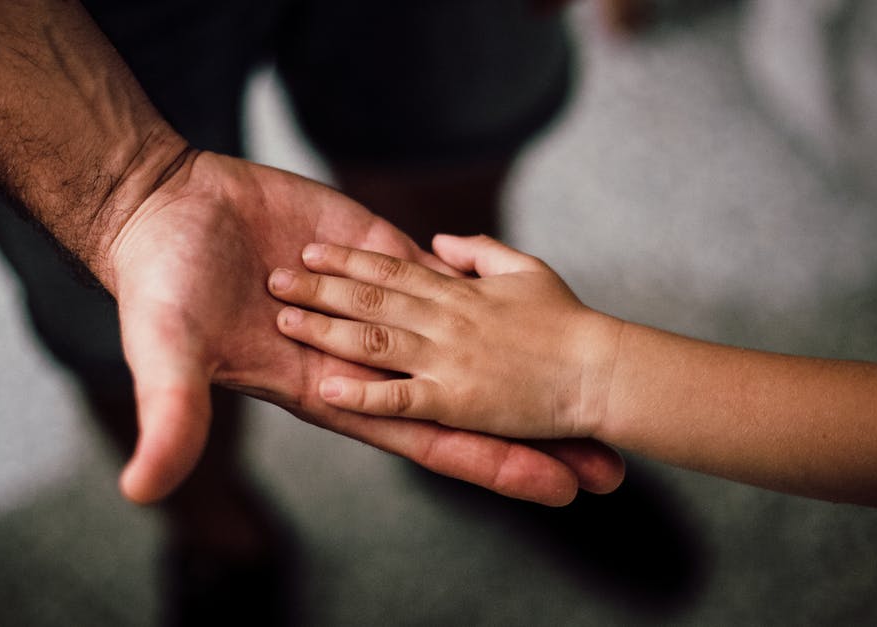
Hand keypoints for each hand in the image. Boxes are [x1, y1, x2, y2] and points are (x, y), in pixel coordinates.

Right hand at [105, 153, 624, 504]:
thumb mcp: (167, 356)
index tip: (556, 489)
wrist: (163, 210)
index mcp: (332, 392)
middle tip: (606, 466)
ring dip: (525, 365)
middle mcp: (366, 358)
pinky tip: (538, 304)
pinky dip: (487, 288)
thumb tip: (143, 491)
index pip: (429, 439)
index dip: (492, 465)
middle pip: (467, 403)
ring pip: (468, 340)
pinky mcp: (376, 251)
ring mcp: (377, 304)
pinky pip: (443, 276)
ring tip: (591, 384)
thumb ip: (170, 419)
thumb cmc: (160, 290)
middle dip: (531, 436)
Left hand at [267, 234, 624, 440]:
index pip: (391, 269)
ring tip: (284, 320)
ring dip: (325, 329)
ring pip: (374, 340)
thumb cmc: (571, 322)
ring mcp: (447, 361)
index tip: (312, 249)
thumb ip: (480, 252)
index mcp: (460, 292)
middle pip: (370, 299)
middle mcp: (445, 321)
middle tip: (274, 278)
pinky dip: (362, 393)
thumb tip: (439, 242)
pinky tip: (326, 388)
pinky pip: (400, 398)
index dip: (348, 259)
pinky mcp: (456, 402)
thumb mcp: (526, 269)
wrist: (602, 370)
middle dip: (319, 287)